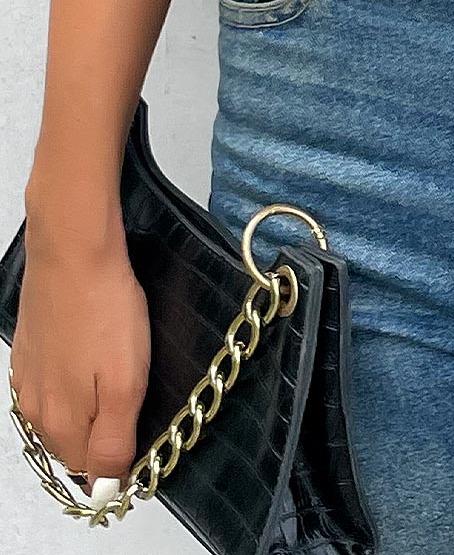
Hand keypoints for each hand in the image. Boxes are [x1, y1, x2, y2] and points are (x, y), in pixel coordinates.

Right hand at [11, 197, 149, 500]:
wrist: (74, 248)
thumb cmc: (106, 310)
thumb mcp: (125, 384)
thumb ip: (113, 441)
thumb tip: (106, 488)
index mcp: (59, 422)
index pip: (89, 468)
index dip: (120, 456)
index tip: (142, 424)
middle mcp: (35, 406)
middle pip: (73, 442)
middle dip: (104, 430)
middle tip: (136, 391)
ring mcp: (27, 375)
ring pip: (64, 409)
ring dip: (90, 402)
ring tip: (119, 366)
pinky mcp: (30, 346)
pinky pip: (54, 379)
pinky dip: (76, 375)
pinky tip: (94, 350)